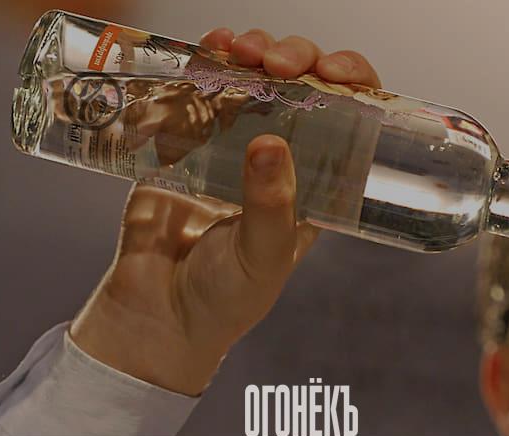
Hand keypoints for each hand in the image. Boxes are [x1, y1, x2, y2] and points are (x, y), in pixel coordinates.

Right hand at [70, 29, 382, 395]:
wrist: (158, 316)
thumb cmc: (228, 297)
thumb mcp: (264, 255)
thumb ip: (270, 204)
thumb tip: (272, 142)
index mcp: (316, 182)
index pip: (349, 119)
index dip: (350, 84)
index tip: (335, 71)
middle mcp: (280, 156)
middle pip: (301, 86)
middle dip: (295, 59)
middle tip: (277, 63)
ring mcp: (230, 143)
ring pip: (252, 78)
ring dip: (251, 51)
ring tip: (240, 48)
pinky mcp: (182, 141)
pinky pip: (197, 90)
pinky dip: (203, 61)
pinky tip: (206, 47)